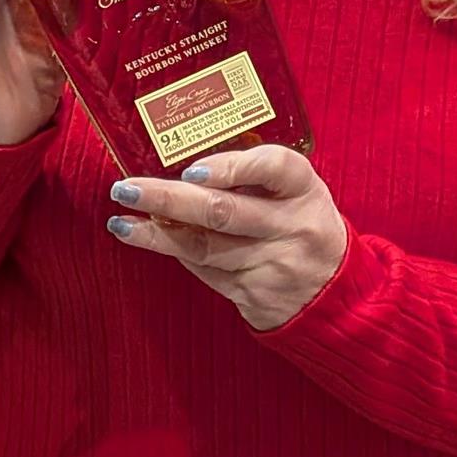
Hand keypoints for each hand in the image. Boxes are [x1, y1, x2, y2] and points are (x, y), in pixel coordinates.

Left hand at [105, 145, 347, 330]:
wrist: (334, 296)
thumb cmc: (305, 226)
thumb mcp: (298, 192)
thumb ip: (254, 174)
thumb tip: (183, 160)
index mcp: (305, 190)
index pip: (275, 167)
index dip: (232, 166)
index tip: (191, 167)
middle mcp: (291, 227)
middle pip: (224, 212)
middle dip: (169, 198)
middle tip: (128, 187)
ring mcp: (270, 264)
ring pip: (204, 247)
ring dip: (156, 232)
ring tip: (122, 216)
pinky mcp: (251, 293)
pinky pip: (203, 270)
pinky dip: (170, 250)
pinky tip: (142, 237)